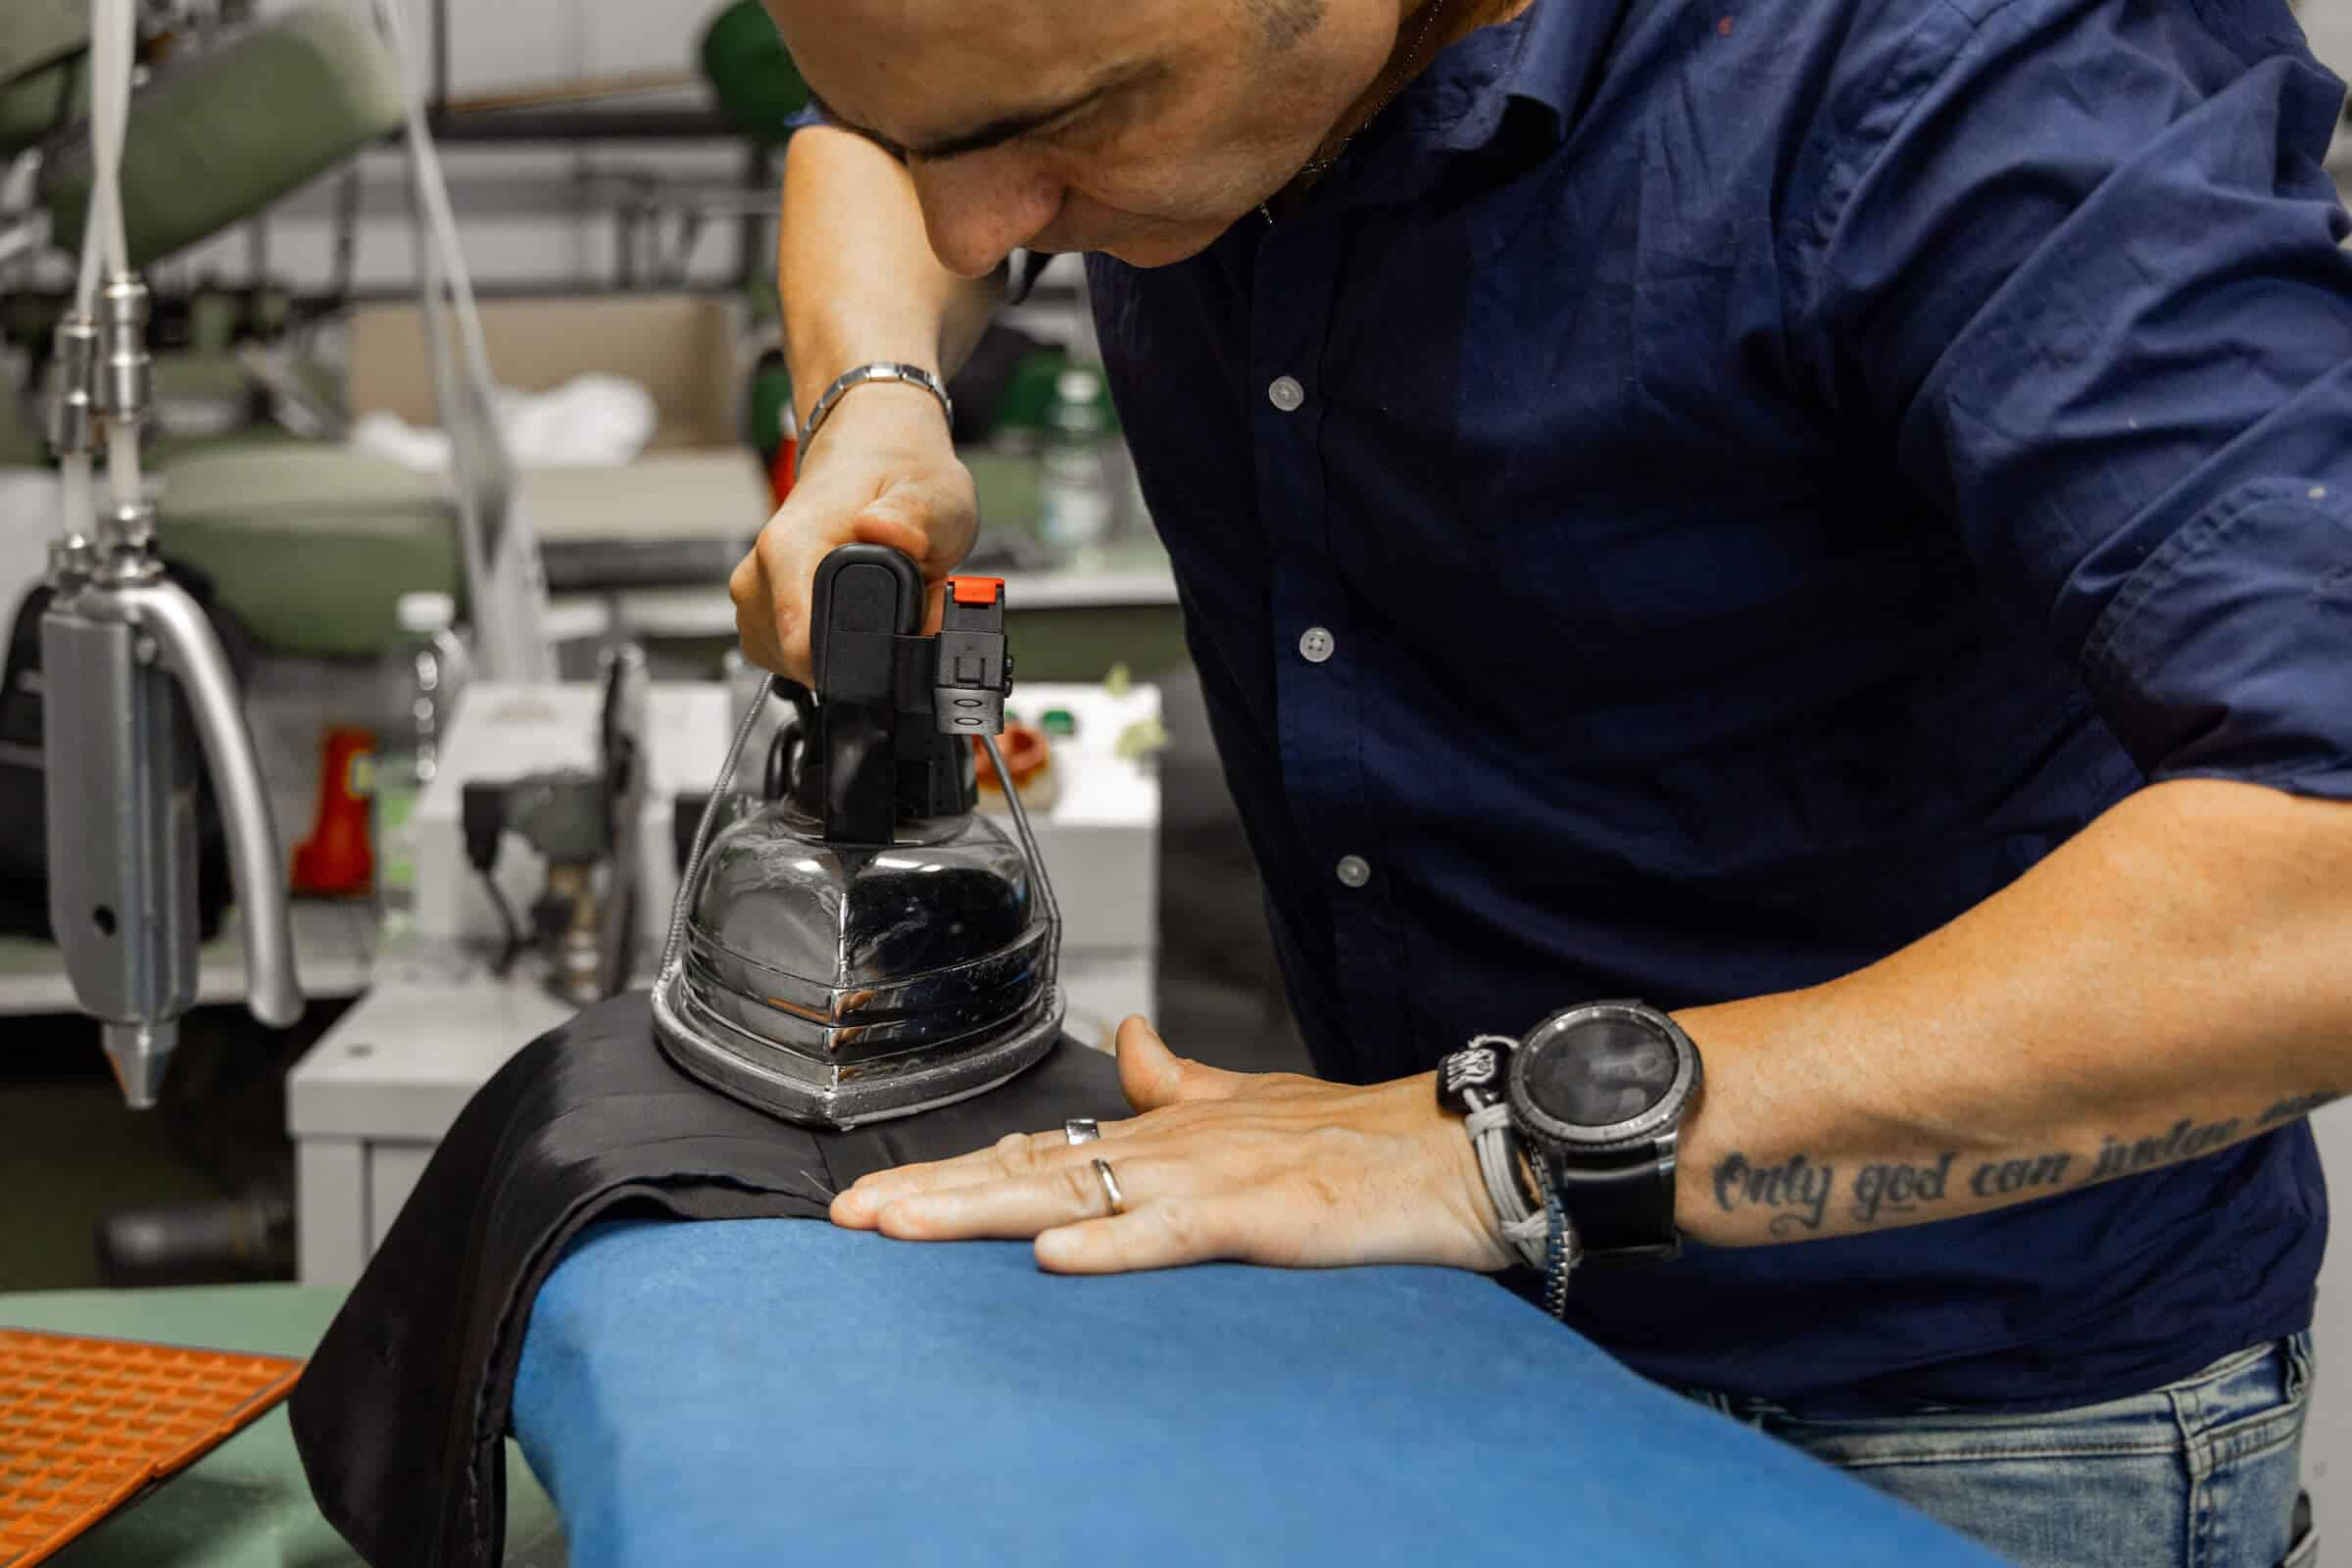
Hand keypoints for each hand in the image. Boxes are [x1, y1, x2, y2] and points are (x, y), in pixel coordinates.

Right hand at [730, 384, 977, 682]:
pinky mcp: (762, 611)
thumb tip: (888, 531)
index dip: (861, 661)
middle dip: (863, 653)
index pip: (800, 644)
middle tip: (906, 604)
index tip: (902, 635)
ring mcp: (755, 595)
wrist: (871, 451)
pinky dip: (831, 643)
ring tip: (882, 598)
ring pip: (801, 664)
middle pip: (805, 663)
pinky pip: (794, 655)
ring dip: (848, 648)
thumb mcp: (932, 491)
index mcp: (790, 547)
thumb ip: (916, 519)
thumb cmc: (897, 473)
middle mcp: (761, 574)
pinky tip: (854, 609)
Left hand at [829, 1018, 1518, 1275]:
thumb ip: (1181, 1081)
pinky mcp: (1254, 1214)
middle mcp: (1167, 1148)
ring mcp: (1205, 1179)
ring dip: (982, 1211)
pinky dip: (1112, 1245)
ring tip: (903, 1227)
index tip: (882, 1194)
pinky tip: (1053, 1255)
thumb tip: (1126, 1039)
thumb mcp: (1252, 1103)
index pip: (1038, 1147)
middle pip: (1028, 1169)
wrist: (1444, 1150)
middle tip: (849, 1219)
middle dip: (934, 1195)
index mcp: (1164, 1132)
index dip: (958, 1169)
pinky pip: (1171, 1234)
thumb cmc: (1354, 1137)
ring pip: (1073, 1192)